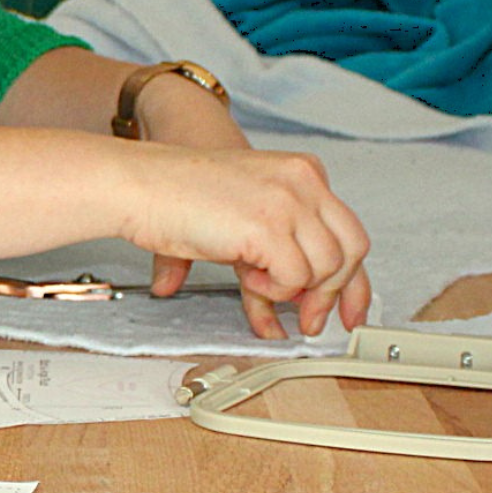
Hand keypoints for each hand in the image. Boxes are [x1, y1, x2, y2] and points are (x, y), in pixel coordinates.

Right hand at [117, 135, 371, 340]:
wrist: (137, 184)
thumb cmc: (173, 194)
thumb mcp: (242, 215)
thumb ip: (276, 253)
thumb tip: (290, 304)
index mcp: (299, 171)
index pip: (349, 231)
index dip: (354, 281)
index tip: (350, 313)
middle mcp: (301, 181)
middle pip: (351, 251)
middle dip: (332, 295)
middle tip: (309, 321)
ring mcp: (288, 201)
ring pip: (325, 269)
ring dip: (291, 290)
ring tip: (253, 280)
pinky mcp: (269, 226)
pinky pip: (294, 279)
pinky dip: (270, 289)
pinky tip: (243, 272)